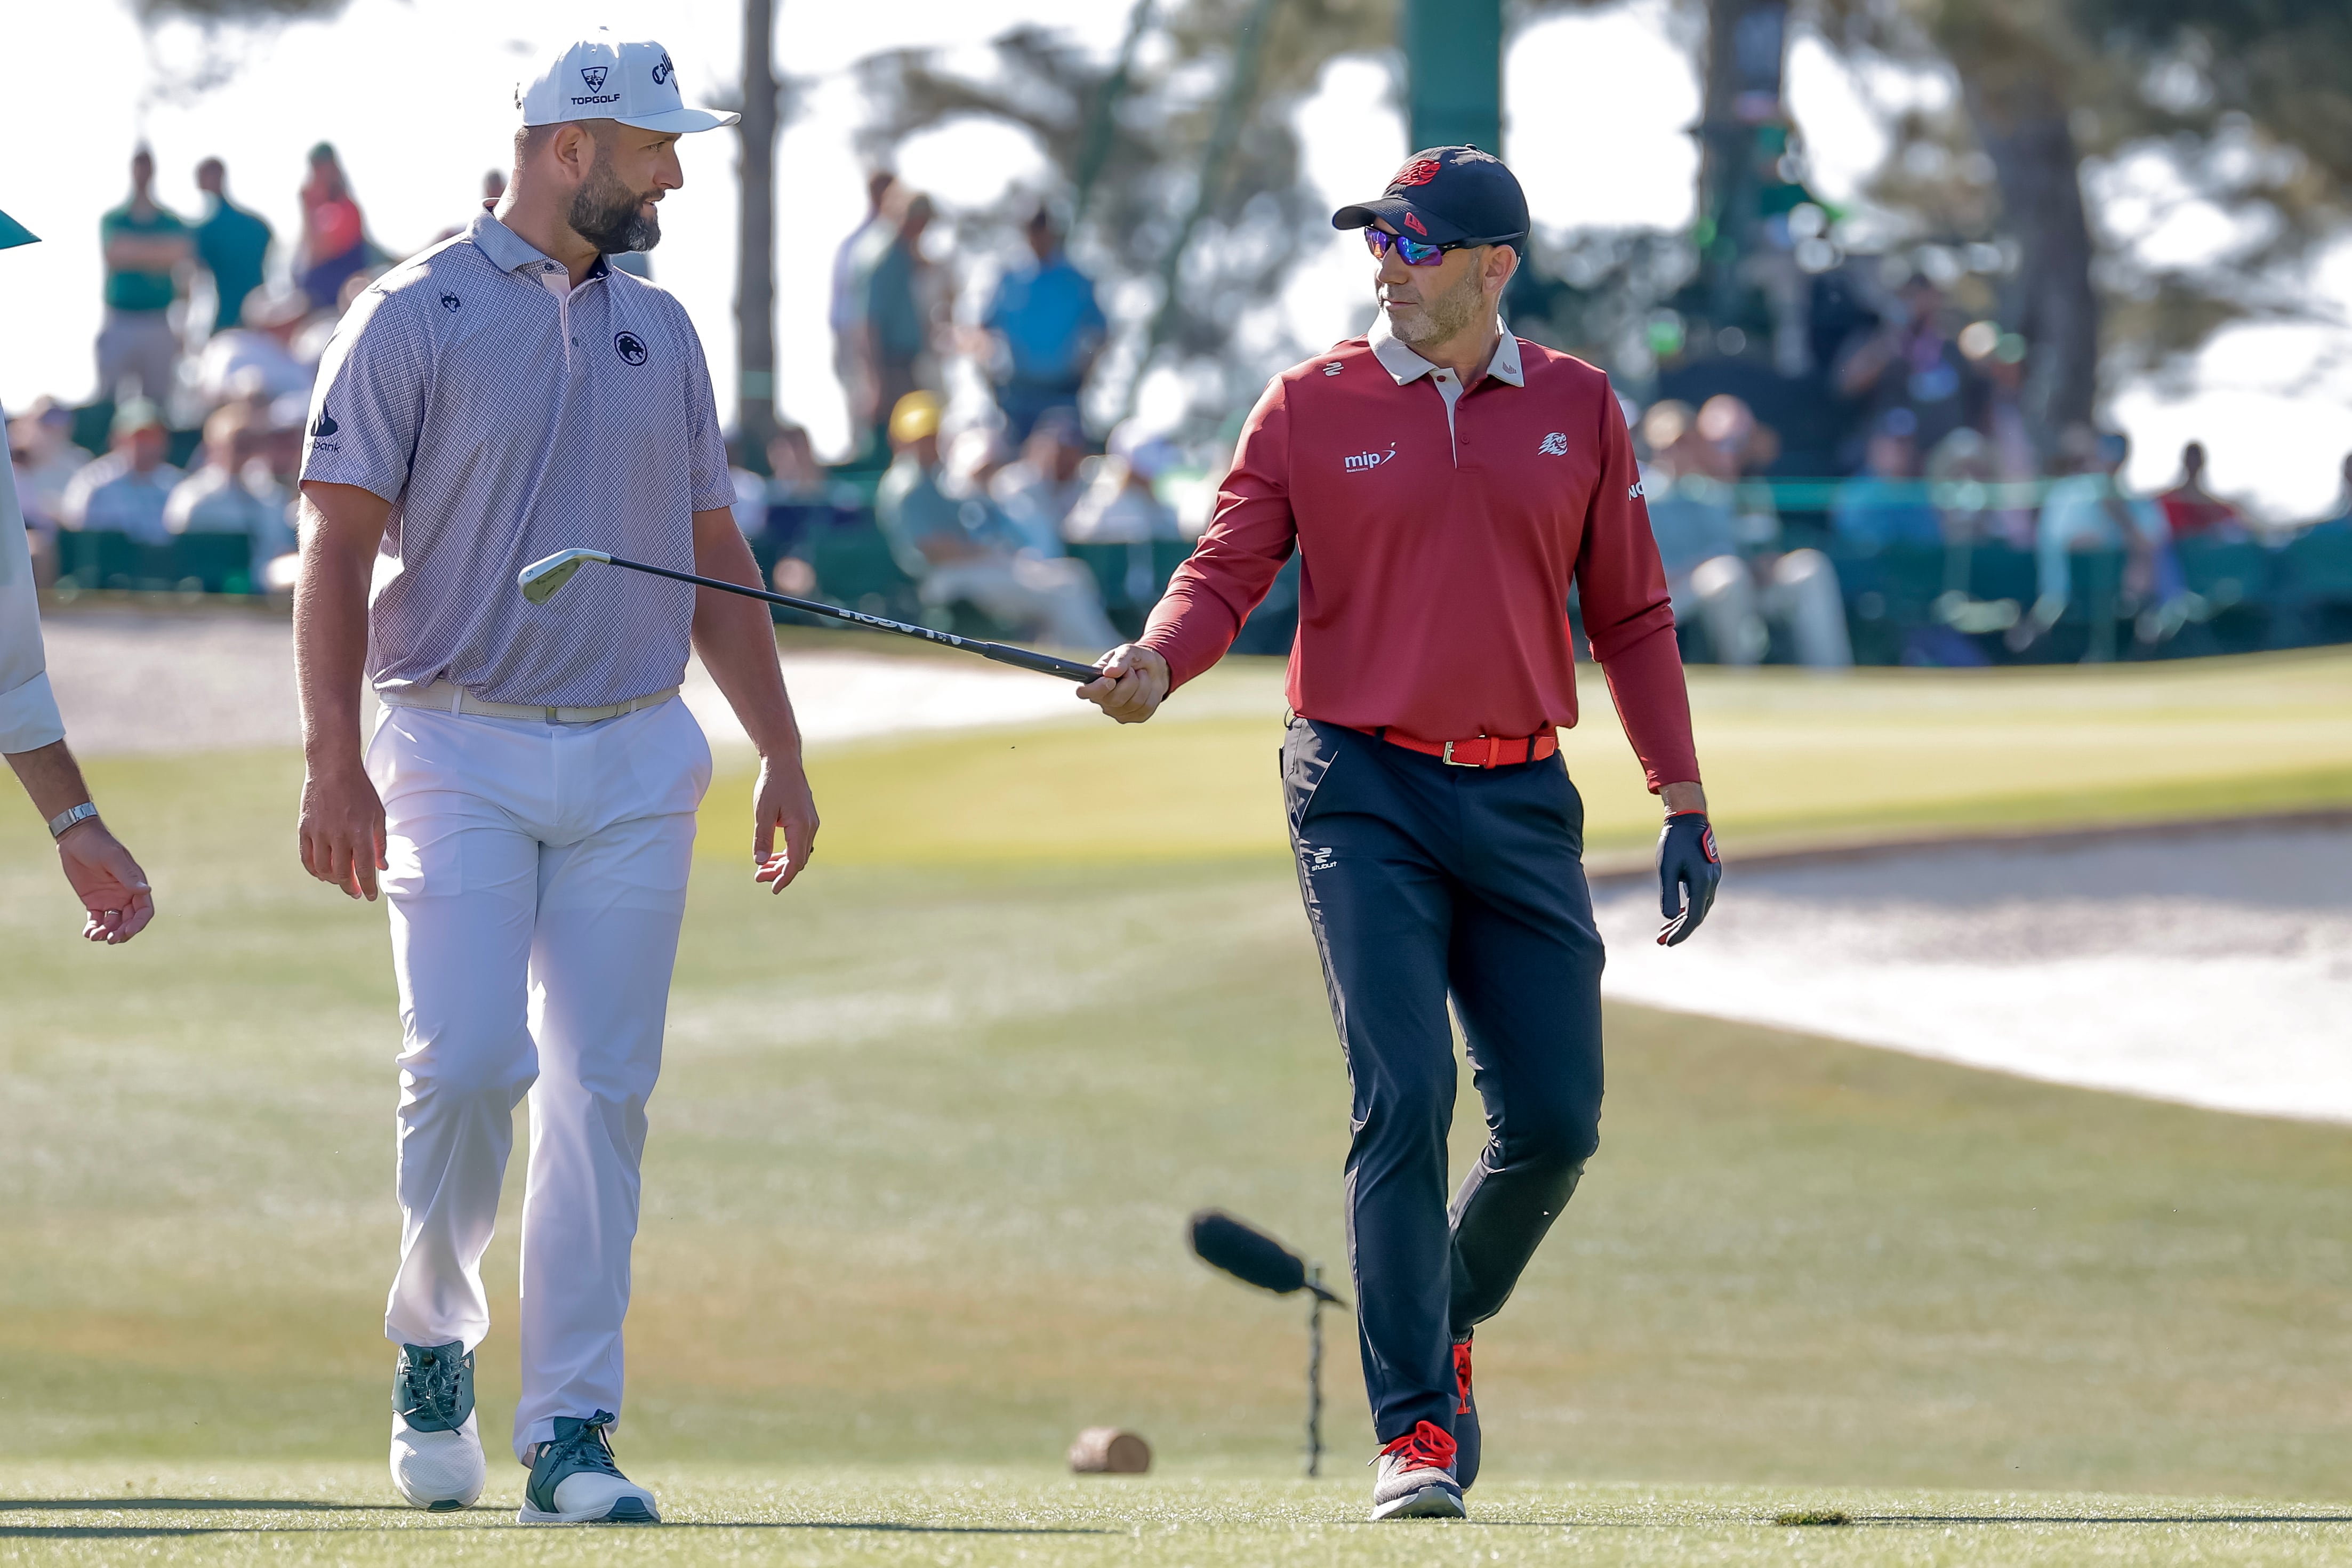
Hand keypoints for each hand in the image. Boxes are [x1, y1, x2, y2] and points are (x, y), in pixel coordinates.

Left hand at [56, 820, 154, 944]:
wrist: (75, 838)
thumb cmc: (98, 844)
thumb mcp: (112, 858)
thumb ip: (127, 875)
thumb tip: (146, 890)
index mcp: (135, 885)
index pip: (144, 910)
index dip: (138, 923)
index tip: (127, 932)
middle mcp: (125, 895)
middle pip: (130, 920)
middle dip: (122, 932)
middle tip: (110, 939)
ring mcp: (110, 899)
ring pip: (113, 923)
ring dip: (107, 932)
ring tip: (95, 936)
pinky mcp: (94, 901)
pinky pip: (97, 919)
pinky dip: (94, 928)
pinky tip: (88, 933)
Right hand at [299, 759, 386, 900]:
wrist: (332, 769)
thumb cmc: (360, 792)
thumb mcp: (378, 815)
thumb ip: (380, 843)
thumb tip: (382, 867)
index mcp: (360, 832)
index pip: (365, 869)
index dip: (368, 887)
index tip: (371, 897)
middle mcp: (338, 835)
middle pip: (342, 873)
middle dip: (350, 887)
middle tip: (355, 892)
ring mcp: (318, 833)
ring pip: (323, 869)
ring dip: (333, 880)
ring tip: (341, 881)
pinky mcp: (304, 829)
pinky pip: (306, 858)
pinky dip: (314, 870)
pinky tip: (323, 874)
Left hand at [751, 751, 819, 893]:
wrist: (784, 762)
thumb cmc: (772, 785)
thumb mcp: (763, 812)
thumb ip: (762, 838)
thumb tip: (760, 862)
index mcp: (801, 826)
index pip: (795, 862)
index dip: (784, 878)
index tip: (773, 889)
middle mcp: (810, 827)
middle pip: (798, 860)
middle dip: (779, 872)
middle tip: (758, 878)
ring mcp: (811, 823)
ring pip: (799, 852)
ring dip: (782, 862)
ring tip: (762, 869)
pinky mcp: (807, 819)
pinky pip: (799, 843)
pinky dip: (787, 852)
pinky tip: (773, 854)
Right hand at [1076, 644, 1169, 724]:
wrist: (1154, 669)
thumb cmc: (1134, 660)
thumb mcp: (1128, 651)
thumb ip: (1119, 659)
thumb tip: (1109, 672)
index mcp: (1094, 681)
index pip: (1083, 691)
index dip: (1096, 688)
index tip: (1110, 680)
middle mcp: (1102, 700)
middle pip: (1114, 699)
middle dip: (1130, 681)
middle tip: (1132, 670)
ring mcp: (1118, 712)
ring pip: (1134, 703)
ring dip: (1143, 684)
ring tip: (1141, 675)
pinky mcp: (1135, 717)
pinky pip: (1146, 707)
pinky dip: (1151, 693)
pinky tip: (1147, 687)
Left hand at [1655, 811, 1720, 946]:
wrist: (1688, 818)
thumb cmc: (1674, 842)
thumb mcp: (1667, 868)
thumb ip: (1668, 893)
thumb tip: (1668, 917)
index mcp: (1702, 883)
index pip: (1693, 917)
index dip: (1681, 933)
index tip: (1667, 944)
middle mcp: (1711, 883)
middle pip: (1697, 915)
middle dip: (1680, 930)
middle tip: (1662, 942)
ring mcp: (1712, 878)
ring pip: (1699, 907)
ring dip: (1683, 920)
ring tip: (1665, 932)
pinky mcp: (1709, 874)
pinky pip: (1700, 898)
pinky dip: (1688, 908)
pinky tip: (1677, 914)